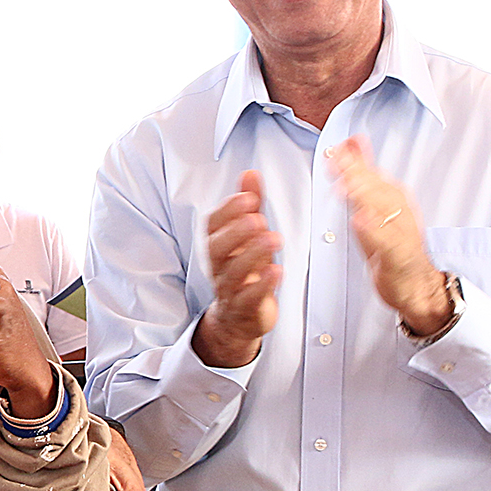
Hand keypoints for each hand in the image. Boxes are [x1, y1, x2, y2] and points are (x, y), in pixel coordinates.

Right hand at [194, 170, 281, 367]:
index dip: (228, 211)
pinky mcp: (245, 309)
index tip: (248, 197)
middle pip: (217, 248)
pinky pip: (249, 298)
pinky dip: (263, 285)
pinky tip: (277, 271)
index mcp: (218, 245)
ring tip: (272, 239)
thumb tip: (250, 173)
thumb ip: (250, 205)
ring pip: (233, 273)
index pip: (213, 225)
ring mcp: (230, 288)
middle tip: (258, 217)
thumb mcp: (248, 235)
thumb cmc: (246, 269)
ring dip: (251, 255)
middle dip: (236, 231)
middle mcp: (219, 266)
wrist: (239, 317)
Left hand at [329, 136, 452, 335]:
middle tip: (334, 158)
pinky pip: (386, 241)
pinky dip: (373, 230)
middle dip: (355, 171)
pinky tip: (360, 221)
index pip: (370, 172)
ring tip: (345, 185)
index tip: (338, 145)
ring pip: (381, 210)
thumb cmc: (393, 243)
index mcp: (392, 197)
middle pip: (374, 186)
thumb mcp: (375, 204)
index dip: (355, 158)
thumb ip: (364, 174)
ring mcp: (399, 231)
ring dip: (363, 196)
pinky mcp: (398, 254)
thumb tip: (353, 142)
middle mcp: (398, 210)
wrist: (416, 281)